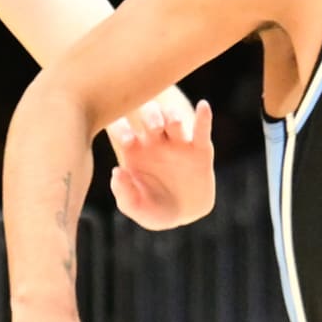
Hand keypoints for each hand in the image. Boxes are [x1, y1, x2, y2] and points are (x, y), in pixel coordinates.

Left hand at [109, 96, 214, 231]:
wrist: (185, 215)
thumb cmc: (154, 210)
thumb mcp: (135, 207)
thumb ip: (123, 192)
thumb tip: (117, 171)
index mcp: (134, 150)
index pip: (122, 127)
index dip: (122, 127)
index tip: (128, 140)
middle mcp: (154, 141)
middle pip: (150, 113)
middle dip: (151, 114)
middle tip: (154, 128)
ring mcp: (177, 142)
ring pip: (173, 117)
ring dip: (172, 115)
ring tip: (174, 124)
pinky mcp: (200, 149)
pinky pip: (202, 129)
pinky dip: (203, 117)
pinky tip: (203, 106)